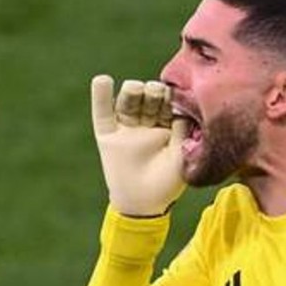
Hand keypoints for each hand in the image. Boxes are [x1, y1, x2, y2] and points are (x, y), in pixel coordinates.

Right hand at [90, 75, 187, 216]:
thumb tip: (185, 105)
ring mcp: (126, 128)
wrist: (143, 205)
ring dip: (132, 91)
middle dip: (152, 92)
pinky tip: (102, 80)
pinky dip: (100, 96)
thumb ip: (183, 129)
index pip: (167, 101)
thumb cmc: (167, 183)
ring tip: (134, 89)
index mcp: (166, 126)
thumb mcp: (182, 154)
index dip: (169, 94)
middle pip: (148, 97)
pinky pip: (102, 112)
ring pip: (128, 101)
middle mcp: (146, 123)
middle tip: (156, 94)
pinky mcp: (107, 136)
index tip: (172, 94)